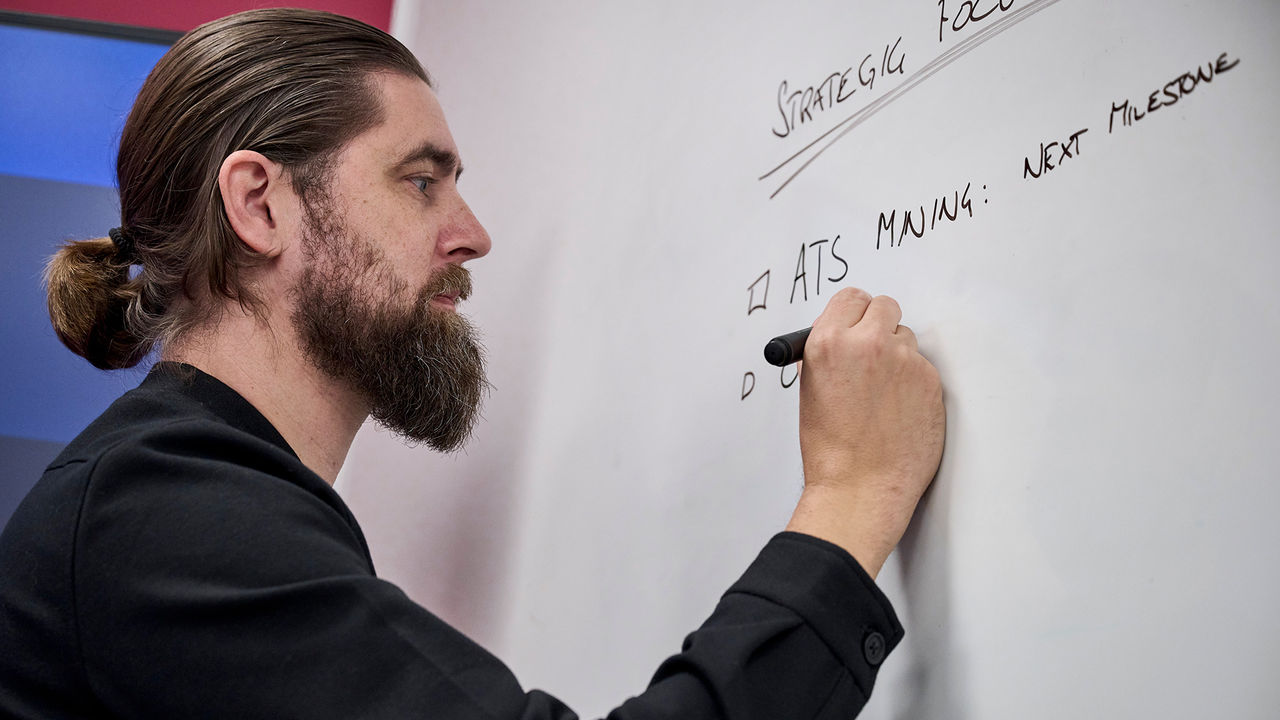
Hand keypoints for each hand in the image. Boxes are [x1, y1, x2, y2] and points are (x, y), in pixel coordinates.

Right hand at [785, 287, 944, 577]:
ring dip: (898, 355)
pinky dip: (913, 383)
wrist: (860, 489)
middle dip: (879, 325)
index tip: (856, 325)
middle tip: (874, 352)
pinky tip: (900, 410)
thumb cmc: (831, 451)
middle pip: (884, 306)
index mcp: (827, 343)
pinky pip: (922, 367)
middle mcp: (867, 344)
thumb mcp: (811, 393)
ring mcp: (903, 361)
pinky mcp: (930, 381)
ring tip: (884, 394)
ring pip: (907, 338)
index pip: (850, 298)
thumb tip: (837, 341)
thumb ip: (825, 357)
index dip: (853, 313)